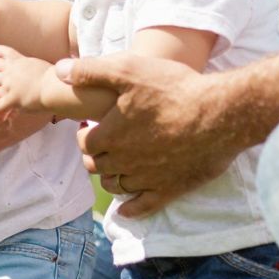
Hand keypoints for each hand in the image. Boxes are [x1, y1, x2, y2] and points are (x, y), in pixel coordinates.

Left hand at [0, 45, 52, 124]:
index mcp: (20, 60)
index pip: (2, 51)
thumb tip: (41, 70)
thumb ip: (35, 68)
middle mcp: (11, 70)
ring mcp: (9, 84)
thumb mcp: (43, 67)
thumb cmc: (57, 78)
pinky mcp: (11, 99)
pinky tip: (0, 120)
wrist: (56, 87)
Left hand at [60, 53, 250, 216]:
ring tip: (115, 167)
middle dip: (96, 156)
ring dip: (111, 178)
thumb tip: (59, 69)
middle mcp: (125, 161)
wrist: (219, 115)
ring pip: (117, 186)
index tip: (91, 127)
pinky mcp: (170, 189)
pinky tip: (126, 209)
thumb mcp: (129, 69)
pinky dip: (131, 209)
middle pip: (98, 166)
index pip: (85, 143)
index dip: (85, 135)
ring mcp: (147, 178)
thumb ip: (91, 71)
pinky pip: (143, 207)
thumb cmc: (174, 89)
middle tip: (103, 145)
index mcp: (111, 135)